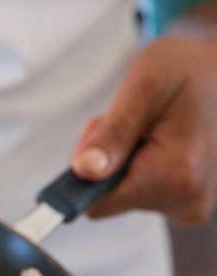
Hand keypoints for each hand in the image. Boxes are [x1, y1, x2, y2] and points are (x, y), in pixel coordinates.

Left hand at [71, 32, 216, 225]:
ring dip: (125, 161)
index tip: (98, 137)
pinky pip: (143, 193)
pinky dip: (141, 167)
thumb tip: (84, 171)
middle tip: (132, 124)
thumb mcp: (144, 86)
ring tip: (153, 128)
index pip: (97, 203)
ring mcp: (190, 205)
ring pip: (125, 195)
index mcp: (176, 176)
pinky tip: (162, 141)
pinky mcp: (188, 203)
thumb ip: (113, 132)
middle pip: (109, 199)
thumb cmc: (186, 70)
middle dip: (108, 161)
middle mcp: (188, 201)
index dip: (87, 170)